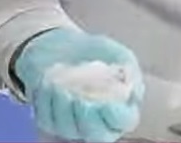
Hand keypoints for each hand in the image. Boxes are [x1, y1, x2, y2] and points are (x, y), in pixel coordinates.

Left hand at [12, 28, 143, 141]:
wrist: (63, 47)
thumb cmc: (94, 52)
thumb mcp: (119, 54)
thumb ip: (130, 71)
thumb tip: (132, 88)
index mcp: (121, 105)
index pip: (124, 122)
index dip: (117, 117)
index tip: (108, 104)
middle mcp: (99, 120)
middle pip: (98, 134)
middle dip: (88, 119)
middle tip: (81, 100)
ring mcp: (74, 123)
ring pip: (70, 129)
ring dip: (65, 108)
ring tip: (61, 87)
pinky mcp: (51, 121)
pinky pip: (48, 120)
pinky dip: (48, 103)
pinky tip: (50, 86)